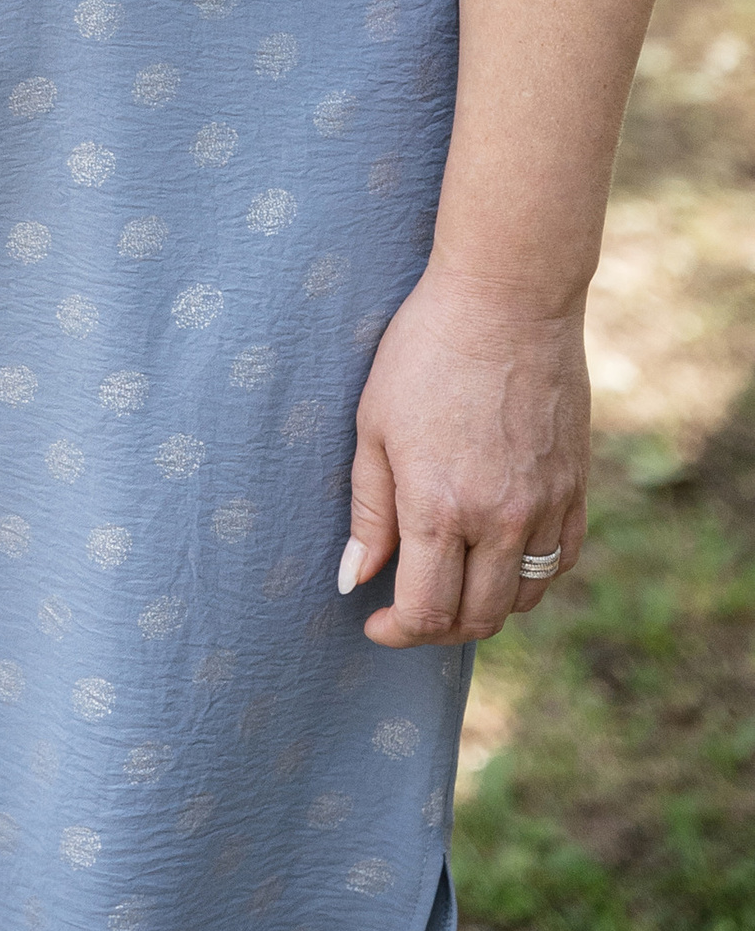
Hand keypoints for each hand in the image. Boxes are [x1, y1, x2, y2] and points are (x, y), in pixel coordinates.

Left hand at [341, 260, 589, 646]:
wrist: (507, 300)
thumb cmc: (425, 352)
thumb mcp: (374, 425)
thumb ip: (368, 511)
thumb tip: (355, 579)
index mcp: (439, 507)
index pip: (426, 610)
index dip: (397, 631)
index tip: (375, 622)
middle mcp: (499, 520)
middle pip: (476, 617)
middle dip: (436, 628)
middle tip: (408, 608)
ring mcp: (545, 506)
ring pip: (522, 599)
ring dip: (484, 607)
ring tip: (452, 584)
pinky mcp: (575, 488)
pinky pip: (560, 562)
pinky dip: (531, 577)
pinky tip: (501, 559)